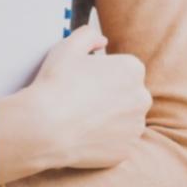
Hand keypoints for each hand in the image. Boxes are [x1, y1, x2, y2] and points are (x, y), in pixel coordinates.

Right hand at [1, 25, 151, 175]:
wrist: (44, 127)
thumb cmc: (56, 84)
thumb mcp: (68, 46)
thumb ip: (88, 36)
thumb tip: (102, 41)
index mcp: (133, 69)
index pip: (122, 70)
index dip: (101, 75)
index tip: (84, 82)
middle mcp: (142, 98)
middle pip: (127, 95)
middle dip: (110, 97)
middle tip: (82, 102)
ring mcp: (135, 127)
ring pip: (123, 120)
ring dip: (109, 120)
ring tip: (81, 120)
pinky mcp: (126, 151)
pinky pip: (117, 143)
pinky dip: (104, 142)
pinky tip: (84, 137)